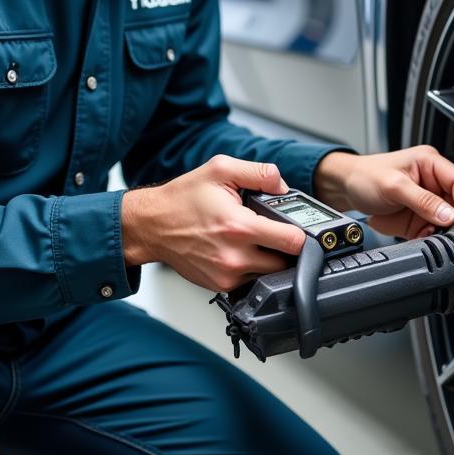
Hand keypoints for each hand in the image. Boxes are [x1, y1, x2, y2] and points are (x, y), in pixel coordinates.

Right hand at [121, 155, 306, 292]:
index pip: (293, 241)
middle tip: (274, 231)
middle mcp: (235, 256)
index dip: (302, 234)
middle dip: (285, 247)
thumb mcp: (221, 169)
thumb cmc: (182, 199)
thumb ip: (259, 173)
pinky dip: (251, 268)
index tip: (299, 228)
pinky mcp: (219, 285)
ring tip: (253, 239)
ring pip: (269, 274)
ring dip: (268, 259)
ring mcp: (227, 275)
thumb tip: (283, 186)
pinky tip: (239, 250)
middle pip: (286, 262)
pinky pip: (250, 281)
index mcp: (240, 227)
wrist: (151, 225)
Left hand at [314, 146, 453, 238]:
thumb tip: (448, 215)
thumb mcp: (393, 186)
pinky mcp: (419, 217)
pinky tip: (424, 239)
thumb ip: (422, 200)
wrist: (345, 188)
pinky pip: (434, 230)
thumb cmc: (365, 175)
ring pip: (449, 220)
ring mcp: (427, 200)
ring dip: (446, 232)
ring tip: (436, 237)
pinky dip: (432, 237)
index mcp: (430, 163)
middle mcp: (432, 181)